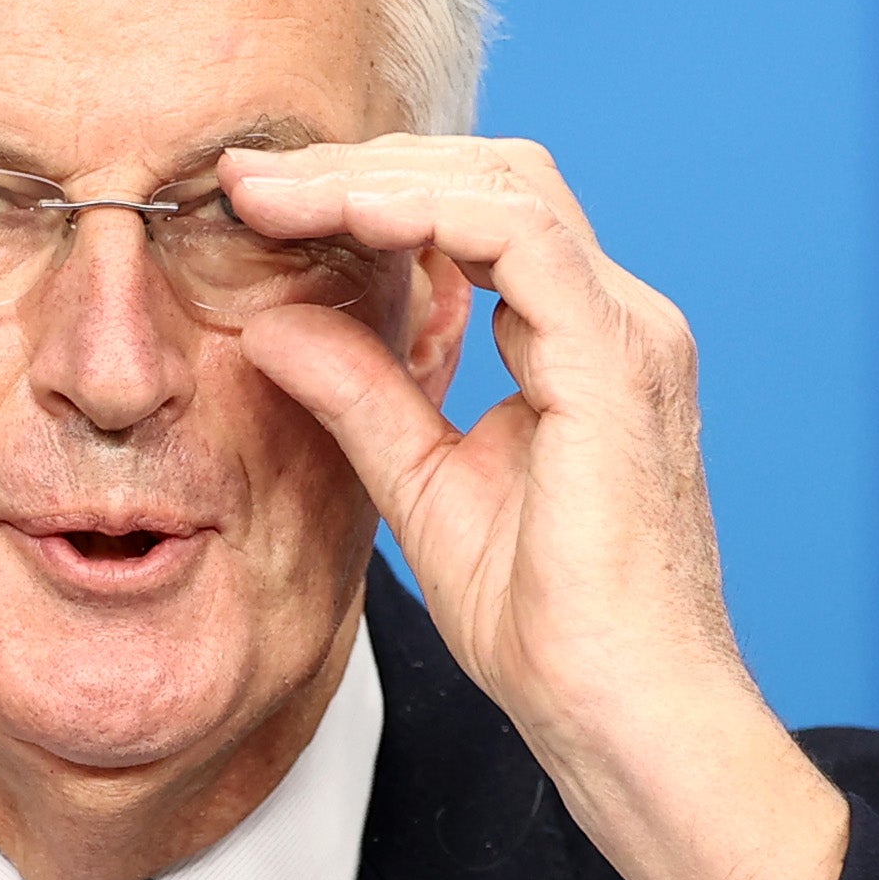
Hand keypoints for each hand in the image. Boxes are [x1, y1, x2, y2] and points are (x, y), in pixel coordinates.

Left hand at [224, 136, 846, 879]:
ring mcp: (628, 335)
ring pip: (506, 186)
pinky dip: (431, 213)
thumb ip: (361, 398)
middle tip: (250, 176)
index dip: (370, 193)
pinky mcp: (616, 364)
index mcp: (583, 346)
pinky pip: (522, 240)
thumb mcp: (422, 490)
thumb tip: (273, 326)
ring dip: (380, 176)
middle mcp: (619, 321)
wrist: (624, 715)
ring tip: (277, 190)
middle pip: (493, 177)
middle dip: (365, 164)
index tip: (263, 201)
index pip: (479, 219)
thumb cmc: (551, 633)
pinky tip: (349, 219)